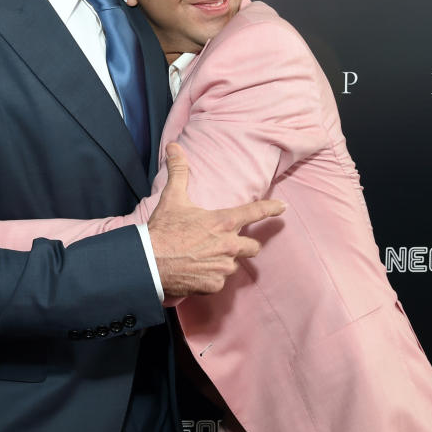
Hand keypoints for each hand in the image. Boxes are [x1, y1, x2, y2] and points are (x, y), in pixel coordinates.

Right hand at [147, 143, 284, 296]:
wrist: (148, 262)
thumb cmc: (163, 230)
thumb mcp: (172, 198)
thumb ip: (178, 171)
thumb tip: (174, 147)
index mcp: (224, 222)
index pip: (255, 212)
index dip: (271, 209)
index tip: (283, 207)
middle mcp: (229, 246)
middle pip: (254, 247)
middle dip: (245, 245)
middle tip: (227, 242)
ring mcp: (223, 267)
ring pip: (234, 265)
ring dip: (224, 261)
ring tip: (203, 257)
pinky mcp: (214, 285)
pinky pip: (220, 281)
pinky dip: (211, 277)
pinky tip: (196, 271)